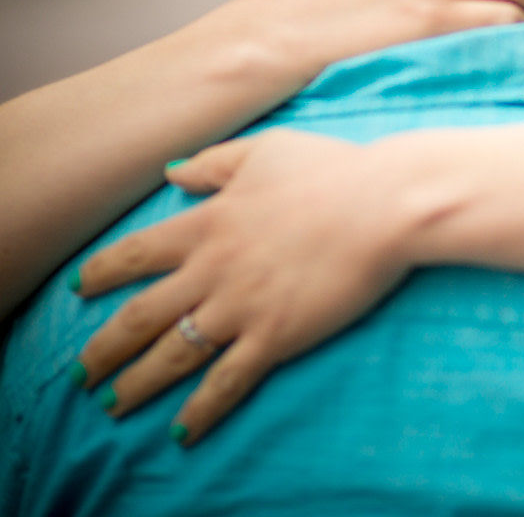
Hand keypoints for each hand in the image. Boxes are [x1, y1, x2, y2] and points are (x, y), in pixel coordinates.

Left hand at [74, 131, 414, 445]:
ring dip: (136, 384)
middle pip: (140, 316)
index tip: (81, 289)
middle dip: (104, 348)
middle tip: (81, 372)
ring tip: (112, 405)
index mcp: (207, 224)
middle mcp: (211, 270)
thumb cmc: (333, 169)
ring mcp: (241, 306)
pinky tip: (181, 431)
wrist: (384, 204)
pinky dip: (200, 410)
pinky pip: (226, 381)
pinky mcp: (276, 335)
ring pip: (172, 355)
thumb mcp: (266, 150)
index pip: (136, 255)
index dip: (103, 274)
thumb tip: (172, 173)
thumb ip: (214, 164)